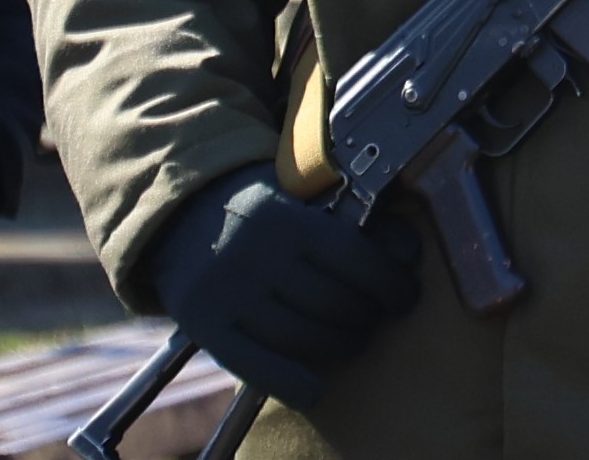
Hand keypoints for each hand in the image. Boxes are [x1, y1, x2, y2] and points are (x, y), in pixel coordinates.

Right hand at [148, 166, 422, 410]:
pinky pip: (253, 365)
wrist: (180, 218)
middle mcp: (254, 255)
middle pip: (332, 303)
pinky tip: (315, 390)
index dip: (390, 284)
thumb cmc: (261, 210)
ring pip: (301, 336)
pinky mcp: (203, 326)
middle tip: (374, 318)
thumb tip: (408, 252)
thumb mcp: (305, 199)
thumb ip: (356, 222)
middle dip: (366, 317)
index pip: (355, 259)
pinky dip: (290, 383)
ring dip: (339, 345)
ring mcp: (225, 293)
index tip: (405, 298)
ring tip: (351, 339)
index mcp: (285, 219)